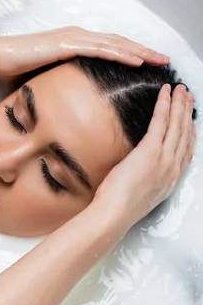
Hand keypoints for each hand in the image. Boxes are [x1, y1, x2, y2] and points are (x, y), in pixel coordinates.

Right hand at [0, 26, 168, 76]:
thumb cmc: (15, 69)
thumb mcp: (45, 78)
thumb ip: (61, 84)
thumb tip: (68, 102)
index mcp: (74, 44)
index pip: (109, 48)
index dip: (130, 54)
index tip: (149, 64)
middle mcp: (78, 37)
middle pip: (118, 44)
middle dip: (143, 51)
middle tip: (163, 60)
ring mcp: (74, 39)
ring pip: (115, 45)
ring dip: (140, 52)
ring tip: (158, 60)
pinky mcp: (68, 45)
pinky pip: (101, 50)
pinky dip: (121, 55)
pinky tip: (137, 61)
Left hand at [93, 84, 194, 229]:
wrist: (116, 214)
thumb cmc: (120, 208)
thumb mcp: (141, 193)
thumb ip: (146, 179)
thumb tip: (138, 170)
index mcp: (171, 179)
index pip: (186, 150)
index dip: (189, 131)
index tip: (189, 119)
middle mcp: (172, 168)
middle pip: (185, 134)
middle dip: (187, 112)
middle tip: (188, 97)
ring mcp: (164, 158)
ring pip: (176, 125)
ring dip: (179, 104)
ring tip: (180, 90)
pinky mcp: (150, 150)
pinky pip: (160, 122)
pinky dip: (164, 105)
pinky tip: (165, 94)